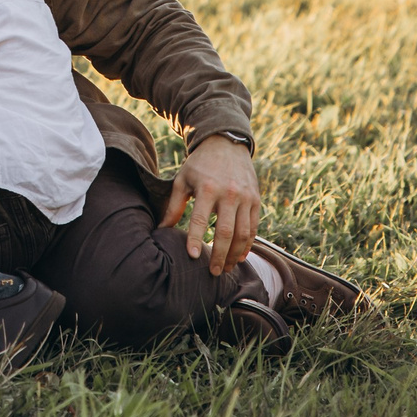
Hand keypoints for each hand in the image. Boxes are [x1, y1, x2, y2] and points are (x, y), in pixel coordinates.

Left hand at [161, 134, 259, 275]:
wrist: (226, 143)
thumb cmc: (200, 164)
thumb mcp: (183, 179)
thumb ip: (174, 205)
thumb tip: (161, 229)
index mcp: (207, 187)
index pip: (200, 219)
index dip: (196, 239)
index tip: (193, 256)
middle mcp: (229, 193)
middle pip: (226, 231)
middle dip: (219, 255)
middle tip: (211, 272)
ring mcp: (245, 197)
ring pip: (243, 233)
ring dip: (234, 254)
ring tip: (224, 268)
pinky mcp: (255, 200)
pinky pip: (254, 228)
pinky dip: (248, 245)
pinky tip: (239, 257)